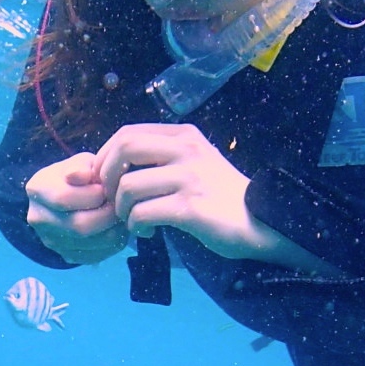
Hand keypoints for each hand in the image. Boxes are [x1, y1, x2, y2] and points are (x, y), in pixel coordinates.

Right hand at [25, 152, 128, 264]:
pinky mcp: (66, 255)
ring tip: (122, 215)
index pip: (64, 198)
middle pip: (78, 226)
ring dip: (114, 230)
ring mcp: (50, 241)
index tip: (107, 188)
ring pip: (90, 244)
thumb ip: (83, 167)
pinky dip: (112, 244)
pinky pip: (95, 256)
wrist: (67, 195)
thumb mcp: (80, 163)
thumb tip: (85, 176)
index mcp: (37, 190)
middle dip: (107, 215)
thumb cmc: (77, 175)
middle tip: (121, 205)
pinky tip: (116, 229)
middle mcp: (39, 219)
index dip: (93, 194)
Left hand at [96, 124, 273, 260]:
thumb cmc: (221, 197)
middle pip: (124, 149)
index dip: (105, 156)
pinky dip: (136, 226)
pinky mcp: (190, 208)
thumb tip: (116, 164)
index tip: (104, 181)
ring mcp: (189, 178)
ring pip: (129, 186)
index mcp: (184, 135)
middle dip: (107, 178)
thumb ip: (163, 156)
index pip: (128, 133)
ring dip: (122, 209)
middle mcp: (186, 150)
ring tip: (134, 221)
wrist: (260, 222)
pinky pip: (143, 213)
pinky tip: (148, 232)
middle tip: (113, 201)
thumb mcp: (195, 162)